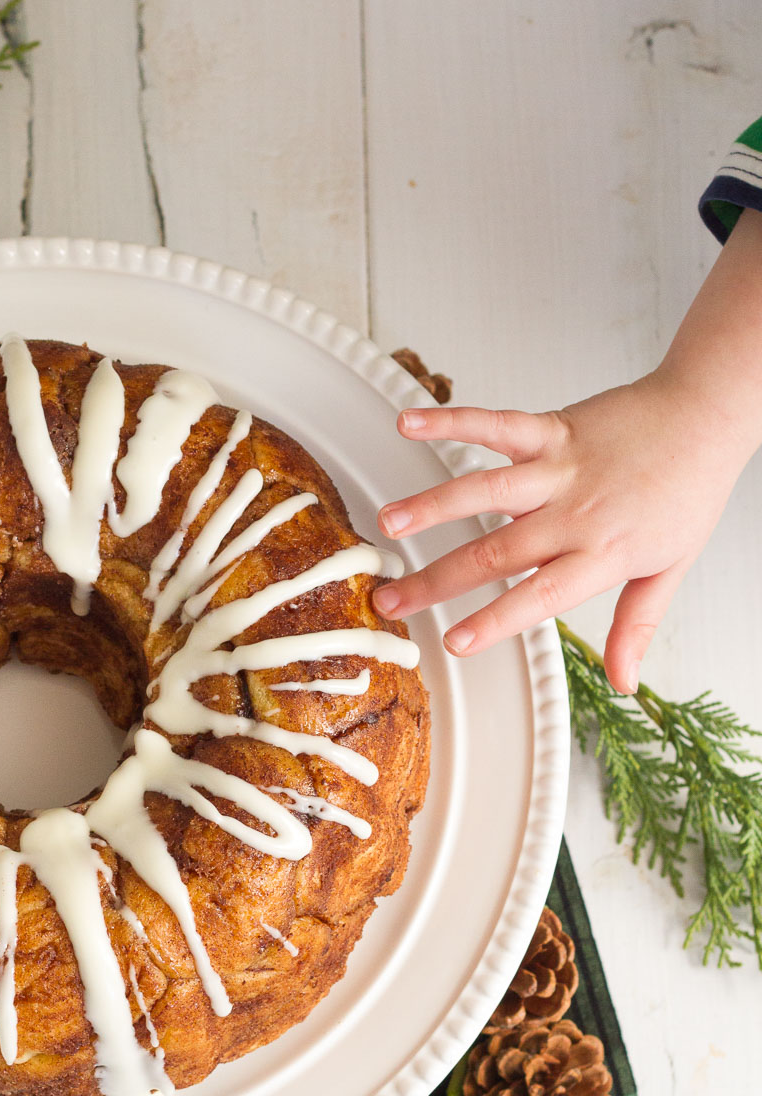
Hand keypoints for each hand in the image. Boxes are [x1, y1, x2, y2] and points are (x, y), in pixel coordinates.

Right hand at [371, 373, 746, 693]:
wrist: (707, 413)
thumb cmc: (688, 488)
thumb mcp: (670, 569)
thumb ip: (636, 626)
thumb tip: (623, 682)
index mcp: (602, 552)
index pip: (542, 595)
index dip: (495, 620)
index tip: (453, 643)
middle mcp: (575, 512)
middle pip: (496, 551)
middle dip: (436, 579)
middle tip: (390, 599)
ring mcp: (559, 468)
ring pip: (486, 489)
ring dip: (432, 506)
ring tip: (389, 524)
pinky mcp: (551, 428)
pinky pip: (496, 424)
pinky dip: (451, 420)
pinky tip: (410, 423)